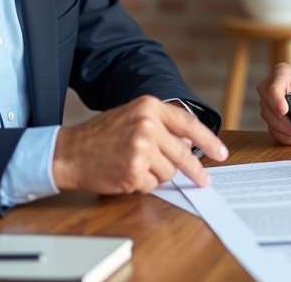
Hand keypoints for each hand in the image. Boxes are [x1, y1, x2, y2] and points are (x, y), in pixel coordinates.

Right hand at [52, 96, 227, 194]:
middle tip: (203, 180)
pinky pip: (152, 184)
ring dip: (156, 175)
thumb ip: (160, 125)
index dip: (208, 140)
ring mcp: (141, 148)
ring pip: (168, 172)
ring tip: (133, 166)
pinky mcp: (134, 170)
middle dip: (195, 171)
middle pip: (183, 153)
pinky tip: (125, 174)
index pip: (189, 124)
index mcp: (149, 106)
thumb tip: (189, 142)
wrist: (69, 152)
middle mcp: (148, 124)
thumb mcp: (132, 117)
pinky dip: (142, 184)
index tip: (221, 152)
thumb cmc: (100, 136)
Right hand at [256, 63, 290, 144]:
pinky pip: (273, 130)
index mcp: (283, 73)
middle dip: (288, 122)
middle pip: (270, 107)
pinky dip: (286, 136)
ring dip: (288, 130)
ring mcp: (267, 102)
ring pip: (270, 121)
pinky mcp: (269, 116)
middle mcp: (270, 86)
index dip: (277, 101)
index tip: (284, 111)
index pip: (274, 88)